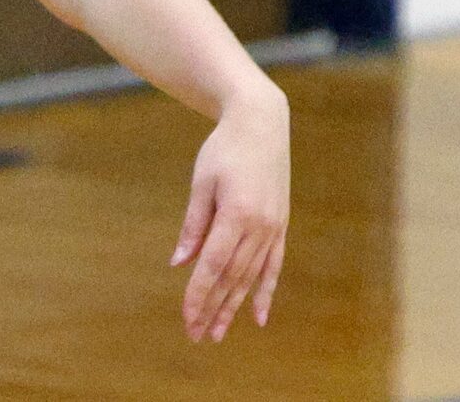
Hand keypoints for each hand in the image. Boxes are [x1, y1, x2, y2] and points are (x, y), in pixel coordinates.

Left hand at [171, 87, 288, 342]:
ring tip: (218, 332)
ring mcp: (273, 228)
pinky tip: (258, 317)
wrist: (262, 123)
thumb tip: (179, 263)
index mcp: (236, 214)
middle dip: (213, 308)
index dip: (198, 294)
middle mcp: (259, 226)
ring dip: (234, 307)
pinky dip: (265, 292)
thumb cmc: (224, 149)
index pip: (213, 265)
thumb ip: (194, 225)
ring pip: (251, 277)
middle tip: (196, 336)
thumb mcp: (202, 182)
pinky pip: (273, 266)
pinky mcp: (280, 225)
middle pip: (232, 278)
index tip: (186, 318)